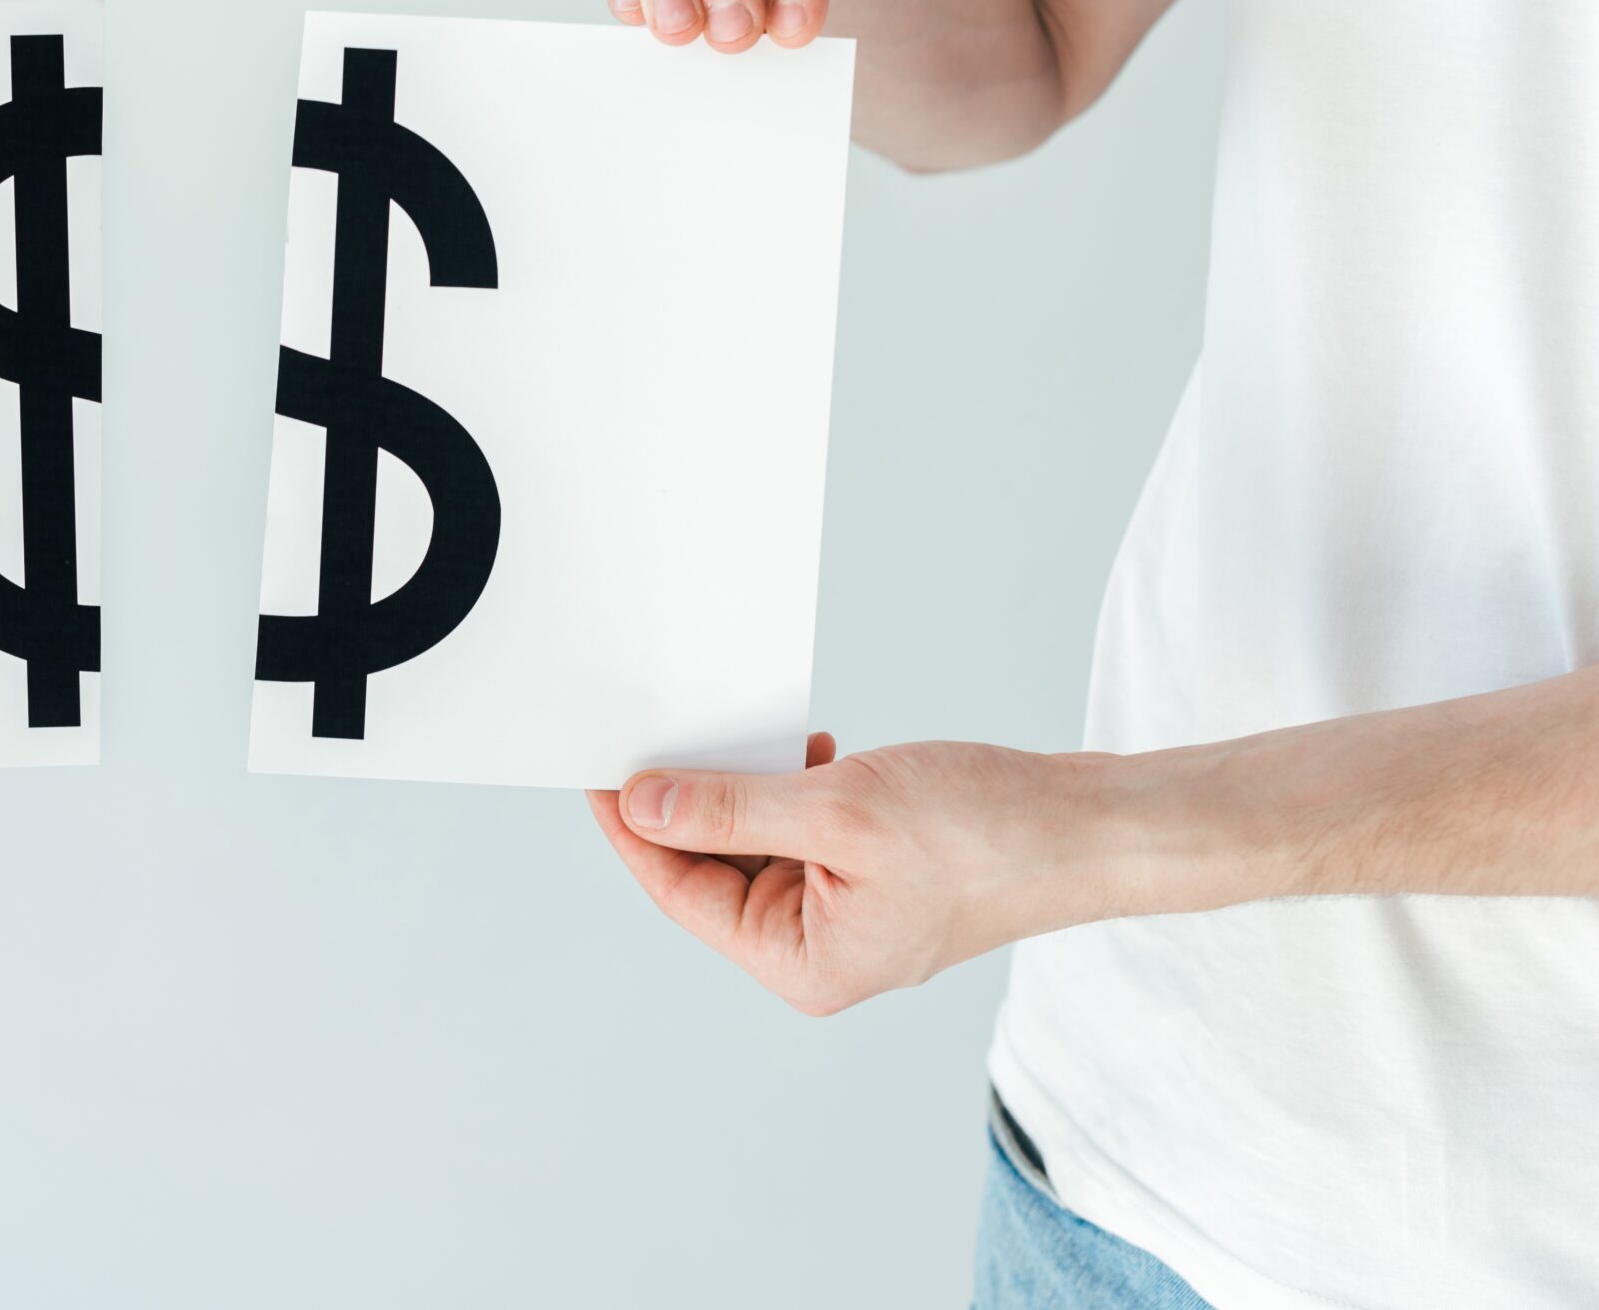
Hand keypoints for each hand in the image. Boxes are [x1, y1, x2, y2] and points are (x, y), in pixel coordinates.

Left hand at [589, 734, 1112, 1014]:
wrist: (1097, 825)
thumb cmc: (990, 834)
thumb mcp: (839, 810)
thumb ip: (731, 810)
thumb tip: (642, 805)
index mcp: (803, 963)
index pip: (681, 892)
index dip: (633, 827)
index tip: (597, 768)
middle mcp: (819, 949)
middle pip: (713, 868)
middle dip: (689, 800)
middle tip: (658, 729)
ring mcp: (849, 912)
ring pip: (757, 840)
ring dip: (745, 784)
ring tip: (742, 730)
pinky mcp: (875, 873)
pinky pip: (802, 826)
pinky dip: (792, 783)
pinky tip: (809, 746)